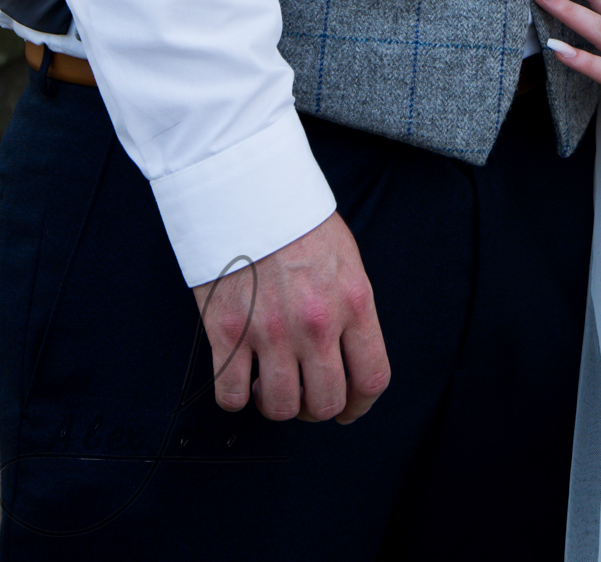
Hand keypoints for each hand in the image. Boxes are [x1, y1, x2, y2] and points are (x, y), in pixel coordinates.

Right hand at [193, 211, 390, 423]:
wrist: (247, 191)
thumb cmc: (298, 222)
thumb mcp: (345, 259)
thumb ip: (350, 308)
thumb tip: (348, 354)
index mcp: (353, 301)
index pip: (372, 378)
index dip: (361, 405)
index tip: (349, 408)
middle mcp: (316, 324)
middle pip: (326, 403)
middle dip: (317, 408)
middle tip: (305, 394)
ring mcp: (270, 331)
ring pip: (281, 408)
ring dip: (277, 404)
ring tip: (270, 382)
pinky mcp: (227, 332)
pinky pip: (232, 397)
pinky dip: (236, 397)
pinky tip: (240, 375)